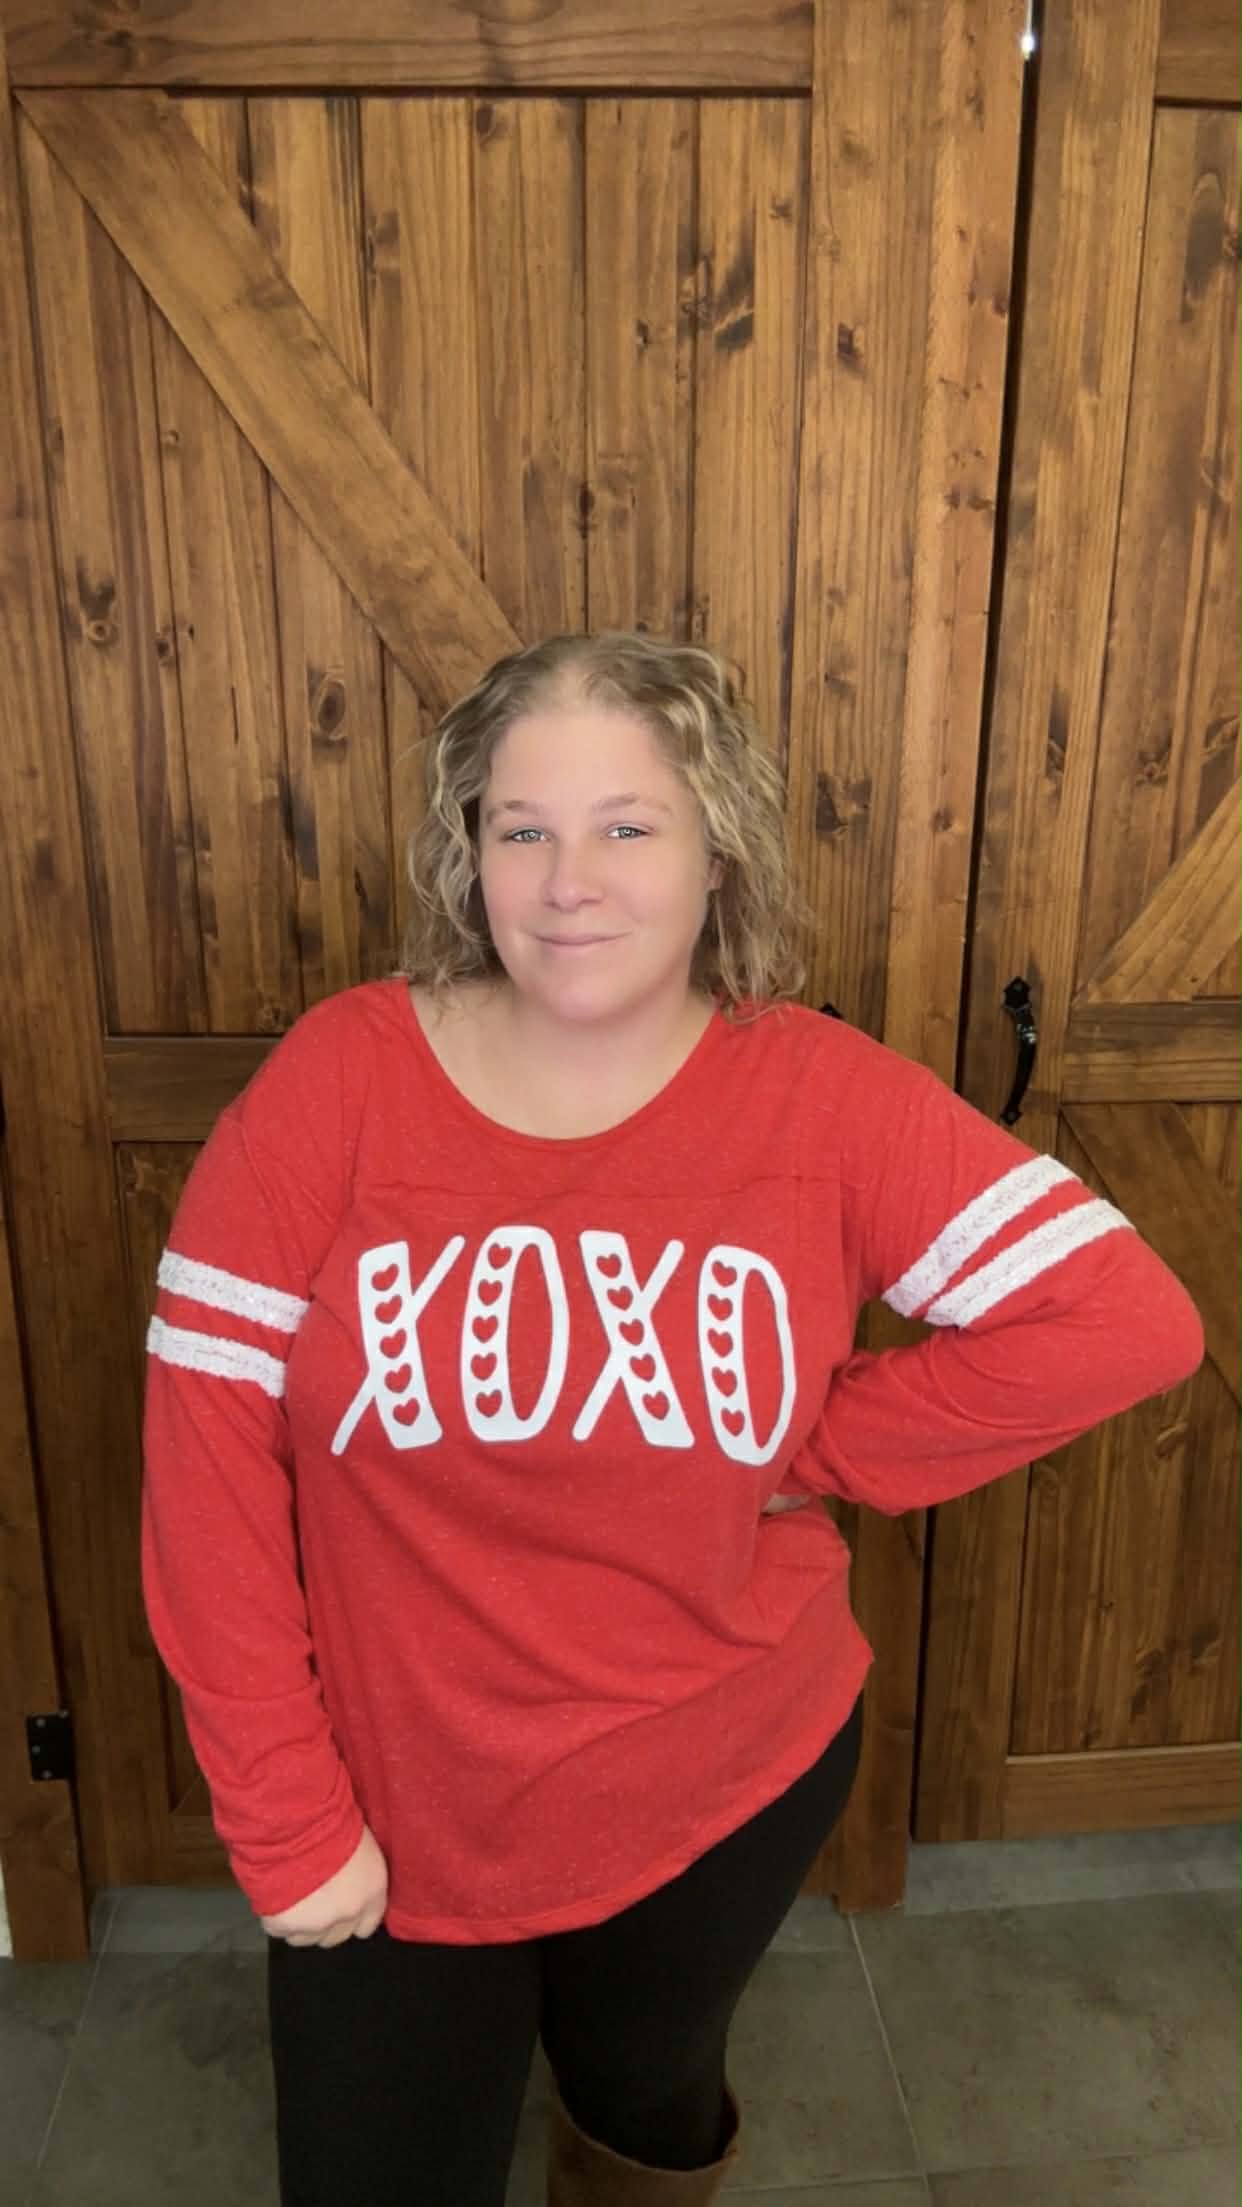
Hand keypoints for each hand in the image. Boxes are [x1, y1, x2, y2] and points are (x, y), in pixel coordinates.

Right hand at [259, 1824, 388, 1947]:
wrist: (295, 1822)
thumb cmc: (330, 1818)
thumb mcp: (359, 1843)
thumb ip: (356, 1873)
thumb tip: (346, 1879)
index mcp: (372, 1891)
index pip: (367, 1924)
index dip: (351, 1916)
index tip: (339, 1905)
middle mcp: (348, 1914)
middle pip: (336, 1936)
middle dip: (324, 1922)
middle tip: (311, 1897)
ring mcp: (316, 1924)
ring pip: (306, 1939)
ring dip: (299, 1922)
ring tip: (290, 1895)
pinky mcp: (285, 1925)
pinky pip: (278, 1929)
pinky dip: (274, 1915)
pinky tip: (274, 1892)